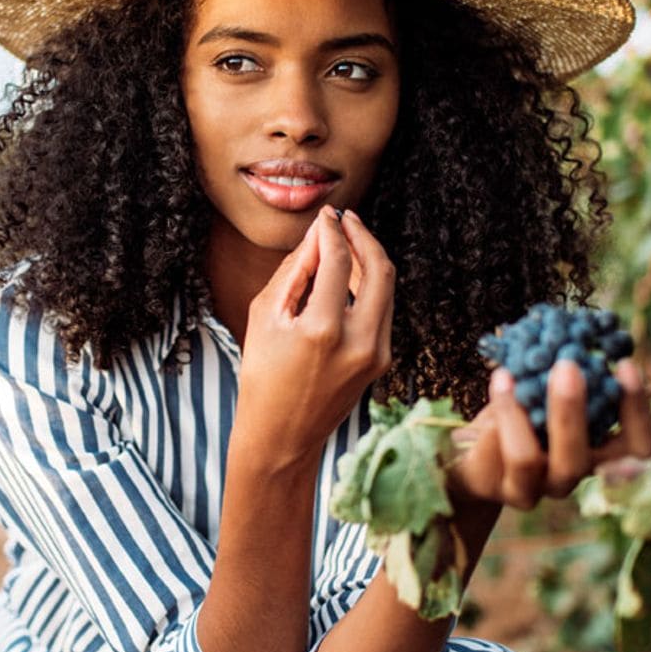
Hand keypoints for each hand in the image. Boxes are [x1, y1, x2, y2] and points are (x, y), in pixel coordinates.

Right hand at [234, 206, 394, 464]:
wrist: (281, 436)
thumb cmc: (263, 376)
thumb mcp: (266, 316)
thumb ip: (296, 270)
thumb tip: (318, 234)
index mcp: (323, 330)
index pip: (339, 261)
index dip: (333, 230)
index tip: (326, 215)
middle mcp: (359, 342)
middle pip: (380, 268)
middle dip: (364, 236)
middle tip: (345, 219)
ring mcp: (377, 354)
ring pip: (387, 288)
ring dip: (369, 259)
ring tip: (344, 244)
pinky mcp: (382, 361)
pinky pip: (383, 310)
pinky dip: (370, 287)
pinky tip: (349, 276)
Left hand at [449, 359, 650, 510]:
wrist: (478, 452)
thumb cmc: (524, 412)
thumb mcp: (548, 391)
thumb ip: (567, 374)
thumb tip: (575, 329)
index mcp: (598, 455)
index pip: (638, 447)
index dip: (637, 410)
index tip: (625, 365)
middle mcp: (572, 477)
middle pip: (580, 458)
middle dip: (572, 409)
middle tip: (566, 365)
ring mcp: (535, 490)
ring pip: (527, 460)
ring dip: (516, 413)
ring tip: (506, 375)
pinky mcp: (496, 489)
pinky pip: (491, 454)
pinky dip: (491, 418)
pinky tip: (496, 386)